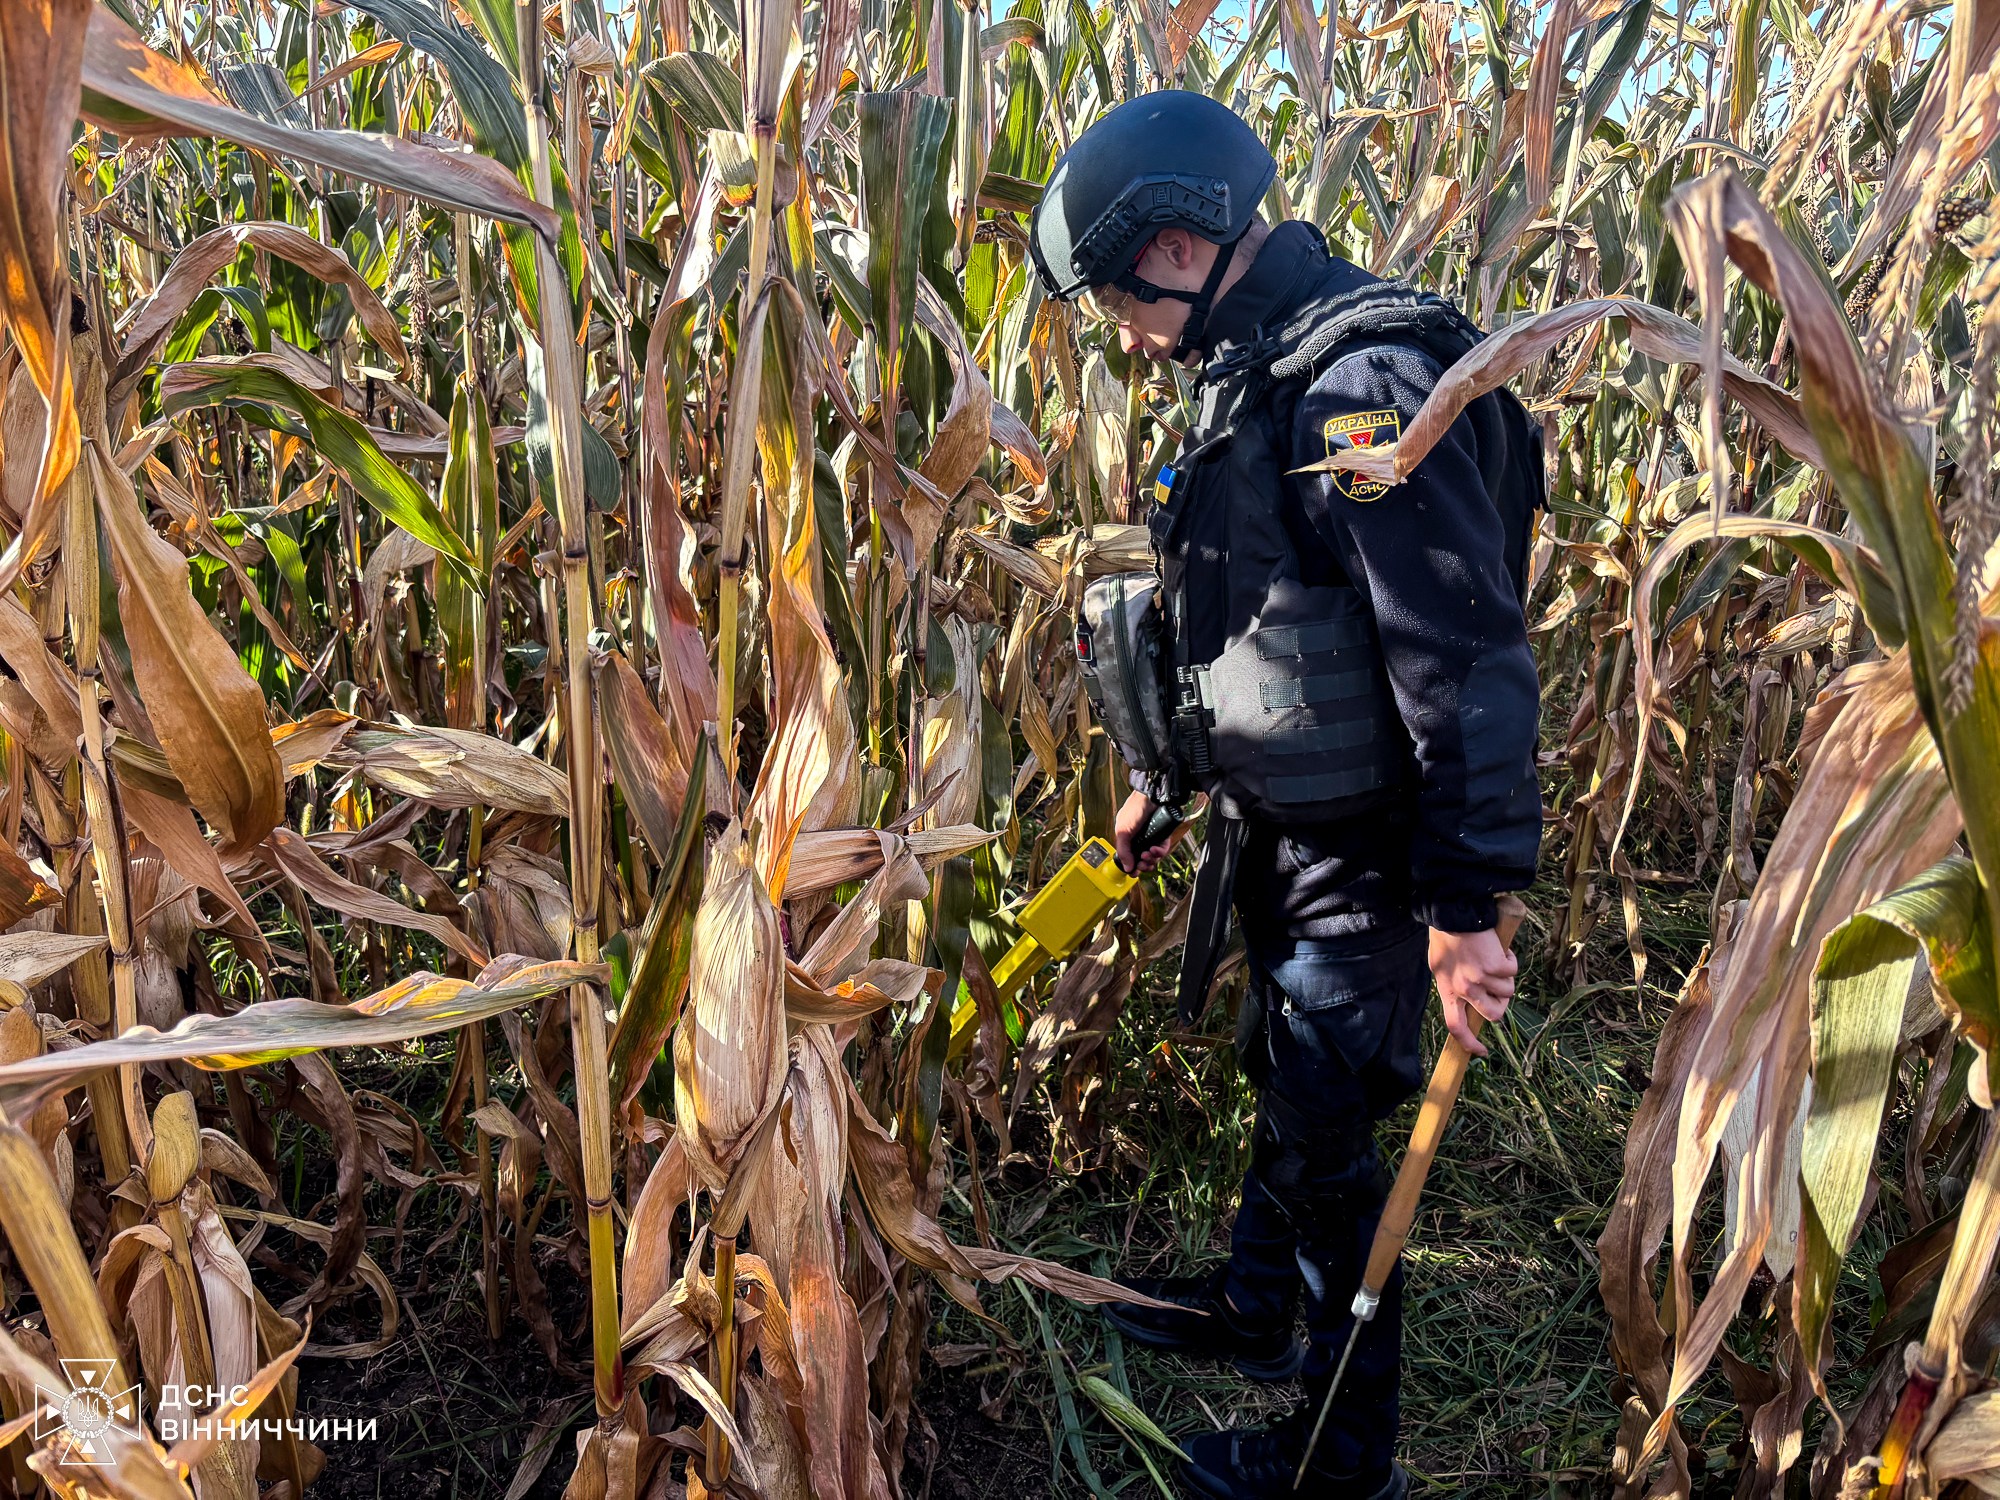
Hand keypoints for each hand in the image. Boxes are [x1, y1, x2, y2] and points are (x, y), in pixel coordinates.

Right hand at [1114, 791, 1172, 874]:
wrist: (1152, 798)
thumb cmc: (1135, 810)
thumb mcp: (1123, 831)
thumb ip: (1123, 851)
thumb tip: (1127, 868)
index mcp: (1128, 839)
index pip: (1130, 857)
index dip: (1132, 866)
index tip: (1134, 872)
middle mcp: (1140, 840)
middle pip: (1142, 860)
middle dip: (1142, 864)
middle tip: (1142, 863)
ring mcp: (1152, 838)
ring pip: (1153, 857)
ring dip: (1151, 859)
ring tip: (1149, 853)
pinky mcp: (1163, 836)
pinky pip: (1163, 849)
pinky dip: (1160, 852)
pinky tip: (1156, 849)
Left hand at [1428, 926, 1516, 1058]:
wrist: (1453, 913)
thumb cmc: (1445, 937)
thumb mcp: (1440, 966)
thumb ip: (1453, 985)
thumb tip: (1470, 1002)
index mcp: (1446, 990)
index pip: (1456, 1027)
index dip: (1469, 1043)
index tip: (1481, 1051)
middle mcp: (1464, 989)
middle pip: (1493, 1014)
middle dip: (1501, 1004)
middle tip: (1500, 989)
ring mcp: (1481, 979)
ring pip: (1507, 992)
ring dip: (1506, 978)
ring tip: (1494, 960)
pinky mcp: (1496, 966)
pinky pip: (1512, 971)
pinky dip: (1510, 960)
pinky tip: (1498, 949)